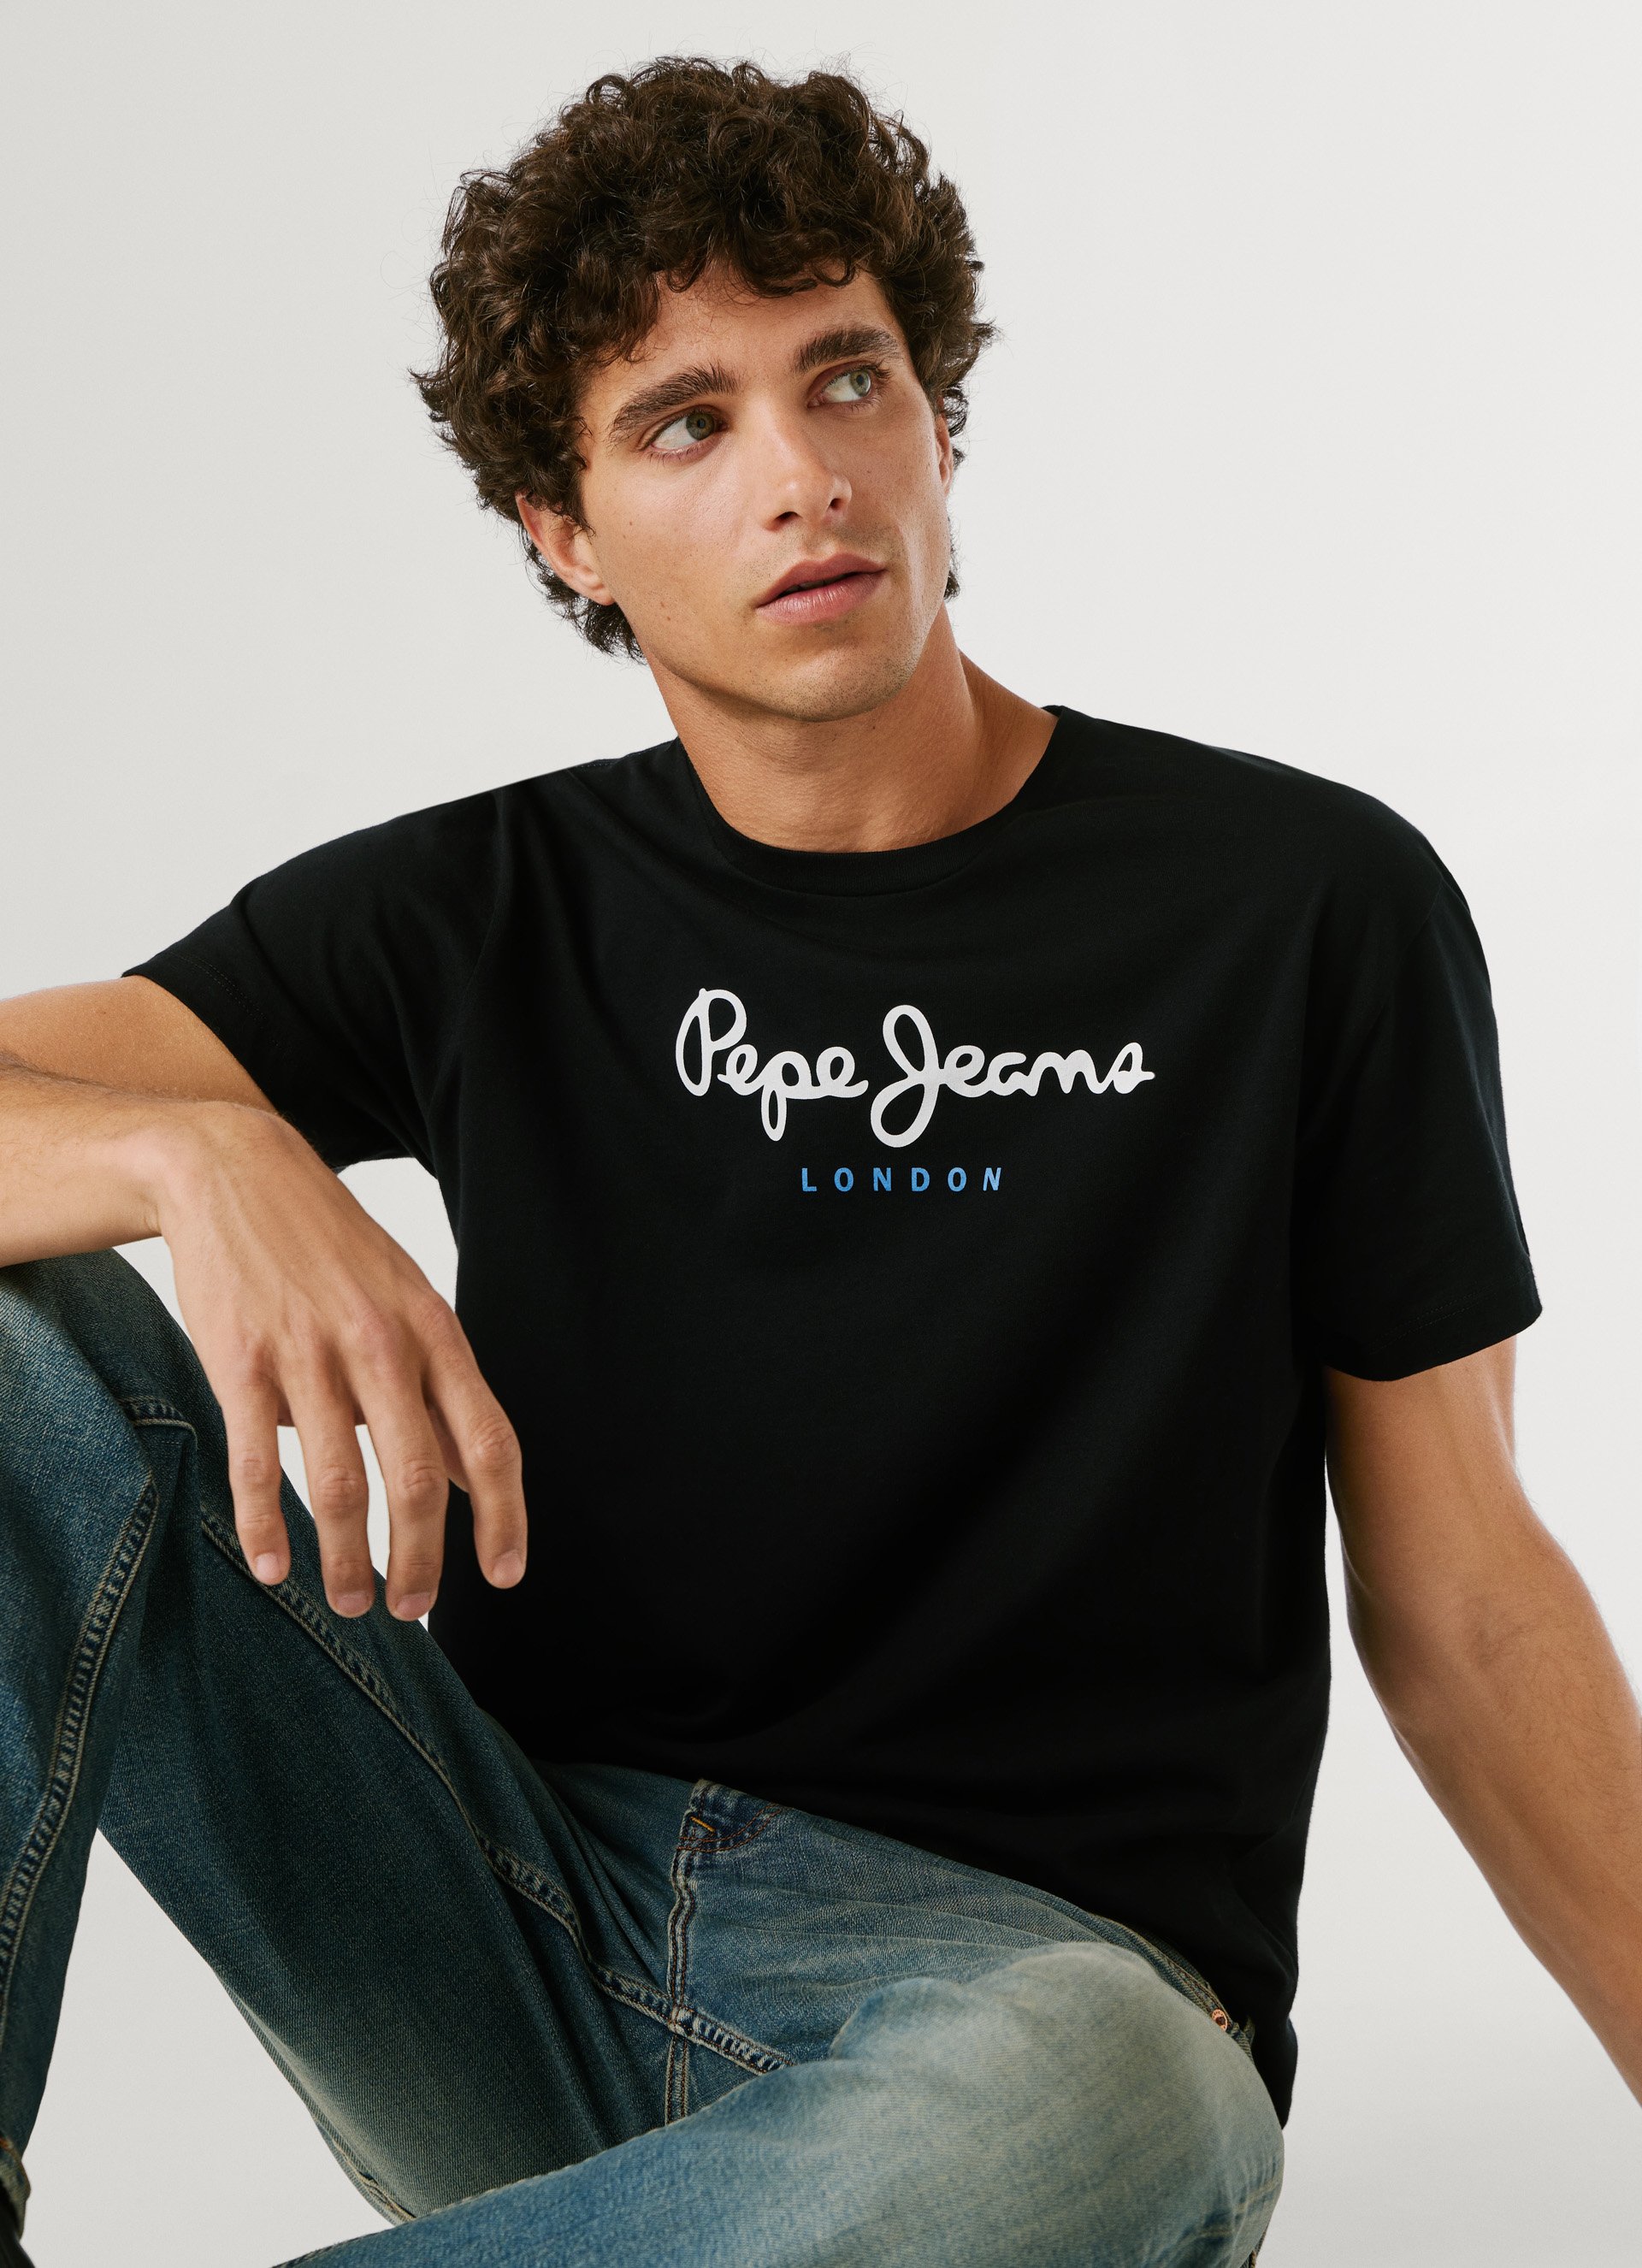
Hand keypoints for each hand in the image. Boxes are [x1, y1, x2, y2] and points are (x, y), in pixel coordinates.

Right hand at [149, 1102, 524, 1619]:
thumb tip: (482, 1480)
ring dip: (347, 1559)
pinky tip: (272, 1568)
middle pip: (419, 1479)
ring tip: (349, 1601)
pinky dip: (266, 1526)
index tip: (505, 1575)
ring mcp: (310, 1354)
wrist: (234, 1173)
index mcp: (435, 1334)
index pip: (490, 1441)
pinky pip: (256, 1462)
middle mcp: (381, 1347)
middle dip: (421, 1560)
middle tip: (412, 1610)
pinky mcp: (240, 1361)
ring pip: (340, 1485)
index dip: (504, 1517)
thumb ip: (442, 1392)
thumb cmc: (332, 1251)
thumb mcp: (408, 1305)